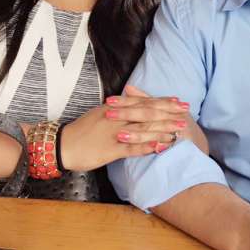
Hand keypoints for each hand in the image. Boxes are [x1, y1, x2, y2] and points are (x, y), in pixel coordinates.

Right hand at [60, 88, 189, 171]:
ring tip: (179, 130)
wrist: (63, 145)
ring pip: (142, 129)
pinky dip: (146, 146)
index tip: (178, 100)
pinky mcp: (110, 150)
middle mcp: (116, 117)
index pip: (142, 102)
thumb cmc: (82, 131)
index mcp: (114, 108)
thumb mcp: (100, 113)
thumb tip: (132, 100)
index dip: (162, 101)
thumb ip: (118, 108)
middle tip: (186, 112)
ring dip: (163, 128)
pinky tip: (160, 146)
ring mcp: (114, 133)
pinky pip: (131, 148)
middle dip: (168, 112)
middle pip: (147, 113)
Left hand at [108, 85, 208, 153]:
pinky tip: (138, 150)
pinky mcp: (177, 145)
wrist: (198, 144)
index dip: (126, 101)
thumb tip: (128, 87)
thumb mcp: (163, 110)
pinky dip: (149, 147)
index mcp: (166, 107)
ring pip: (154, 130)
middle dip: (127, 113)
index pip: (143, 102)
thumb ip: (145, 99)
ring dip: (136, 133)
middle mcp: (172, 116)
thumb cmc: (178, 125)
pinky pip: (161, 146)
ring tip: (118, 134)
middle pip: (147, 114)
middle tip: (109, 112)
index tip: (109, 100)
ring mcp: (175, 131)